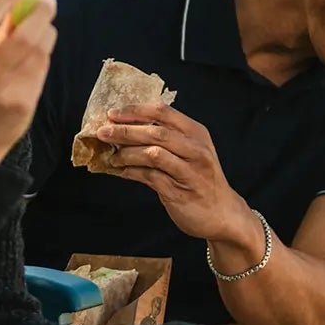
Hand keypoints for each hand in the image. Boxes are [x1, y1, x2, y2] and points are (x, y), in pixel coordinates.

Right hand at [0, 0, 56, 164]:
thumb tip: (10, 11)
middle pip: (22, 34)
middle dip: (39, 12)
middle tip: (47, 0)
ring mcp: (9, 89)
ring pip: (37, 50)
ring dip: (46, 31)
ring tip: (46, 23)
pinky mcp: (26, 101)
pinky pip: (41, 69)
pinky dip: (45, 53)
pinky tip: (42, 48)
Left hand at [96, 103, 251, 244]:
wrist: (222, 214)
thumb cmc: (200, 178)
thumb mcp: (190, 150)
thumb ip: (165, 137)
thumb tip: (125, 127)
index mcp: (196, 132)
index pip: (163, 112)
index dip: (135, 110)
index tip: (112, 113)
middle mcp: (195, 149)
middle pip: (155, 132)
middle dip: (124, 131)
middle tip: (102, 132)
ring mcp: (189, 171)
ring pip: (152, 154)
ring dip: (126, 153)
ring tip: (111, 156)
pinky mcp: (179, 192)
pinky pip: (149, 177)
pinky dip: (131, 172)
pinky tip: (120, 171)